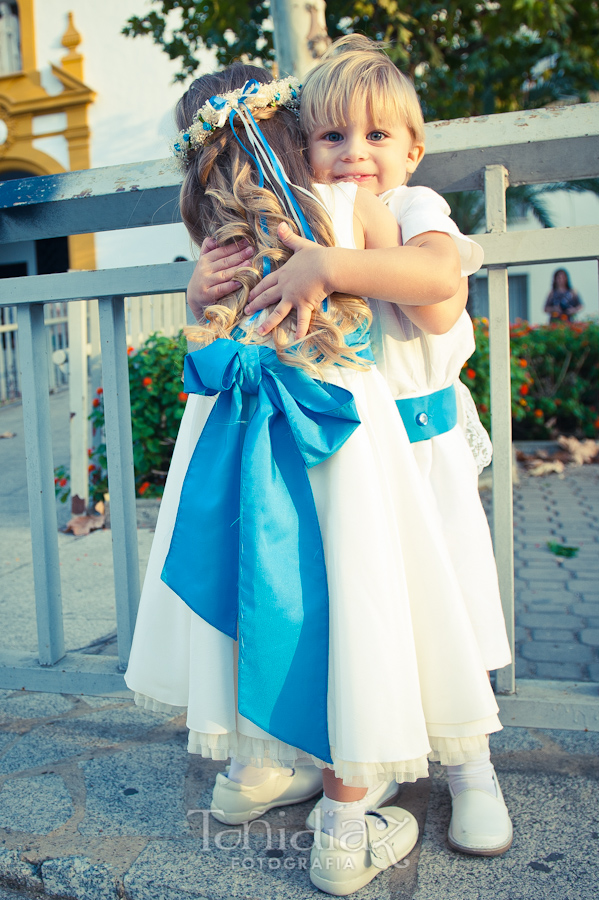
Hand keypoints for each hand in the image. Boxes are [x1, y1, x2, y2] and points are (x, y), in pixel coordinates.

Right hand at [187, 236, 253, 320]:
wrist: (194, 298)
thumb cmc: (204, 278)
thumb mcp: (203, 262)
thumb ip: (207, 249)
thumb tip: (213, 238)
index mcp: (205, 260)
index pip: (221, 252)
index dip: (234, 247)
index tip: (246, 242)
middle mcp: (204, 270)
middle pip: (225, 262)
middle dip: (239, 255)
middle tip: (251, 250)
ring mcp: (205, 282)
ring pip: (224, 274)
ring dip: (237, 269)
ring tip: (249, 264)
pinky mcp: (207, 295)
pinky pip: (220, 289)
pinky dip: (230, 286)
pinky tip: (239, 282)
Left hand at [244, 223, 329, 339]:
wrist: (328, 266)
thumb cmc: (317, 255)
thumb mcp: (301, 245)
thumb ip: (289, 237)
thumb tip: (281, 225)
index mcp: (283, 274)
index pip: (266, 282)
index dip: (256, 289)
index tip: (248, 295)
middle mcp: (285, 287)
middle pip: (267, 297)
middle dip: (255, 305)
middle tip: (246, 312)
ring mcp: (293, 297)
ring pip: (277, 312)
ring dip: (268, 322)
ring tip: (259, 331)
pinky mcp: (304, 304)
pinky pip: (301, 320)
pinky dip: (300, 330)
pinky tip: (296, 339)